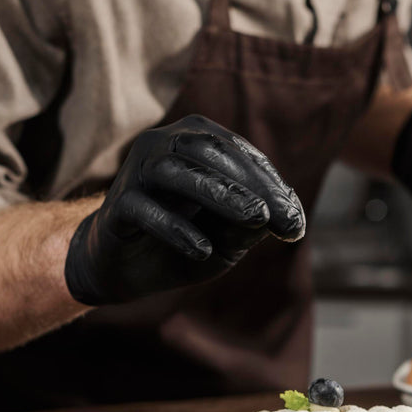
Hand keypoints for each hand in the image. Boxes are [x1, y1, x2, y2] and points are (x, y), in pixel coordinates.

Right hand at [64, 114, 305, 304]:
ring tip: (254, 220)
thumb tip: (280, 215)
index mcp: (196, 142)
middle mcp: (164, 144)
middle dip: (251, 186)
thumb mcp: (227, 240)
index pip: (240, 155)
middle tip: (279, 218)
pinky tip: (202, 249)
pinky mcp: (116, 204)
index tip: (295, 222)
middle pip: (211, 153)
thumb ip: (249, 226)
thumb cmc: (184, 242)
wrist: (127, 270)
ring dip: (220, 194)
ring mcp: (137, 171)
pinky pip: (145, 208)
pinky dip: (176, 227)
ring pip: (177, 172)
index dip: (272, 186)